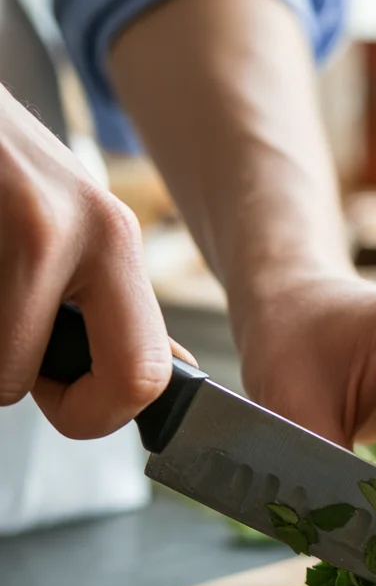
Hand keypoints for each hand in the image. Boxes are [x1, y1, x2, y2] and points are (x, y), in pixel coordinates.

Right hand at [0, 83, 174, 437]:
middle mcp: (75, 232)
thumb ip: (110, 303)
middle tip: (13, 366)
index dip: (98, 413)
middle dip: (33, 394)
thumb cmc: (1, 172)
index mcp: (112, 239)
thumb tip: (151, 378)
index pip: (145, 374)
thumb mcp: (74, 226)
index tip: (65, 399)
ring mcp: (19, 228)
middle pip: (72, 380)